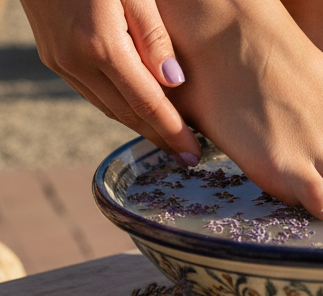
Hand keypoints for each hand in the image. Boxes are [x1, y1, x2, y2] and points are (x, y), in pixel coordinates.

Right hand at [20, 0, 200, 166]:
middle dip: (159, 137)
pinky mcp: (52, 56)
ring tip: (168, 139)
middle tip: (188, 156)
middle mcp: (77, 60)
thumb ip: (154, 36)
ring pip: (107, 107)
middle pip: (127, 114)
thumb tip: (174, 81)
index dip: (173, 132)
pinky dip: (117, 108)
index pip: (147, 103)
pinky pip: (90, 92)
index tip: (194, 153)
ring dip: (138, 127)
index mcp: (102, 46)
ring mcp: (60, 60)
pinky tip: (137, 113)